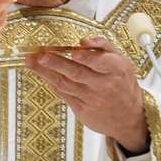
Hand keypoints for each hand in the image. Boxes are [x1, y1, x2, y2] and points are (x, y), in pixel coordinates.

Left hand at [25, 36, 148, 153]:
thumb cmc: (123, 84)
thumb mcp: (123, 62)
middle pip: (77, 73)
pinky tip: (41, 73)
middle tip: (41, 55)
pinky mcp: (82, 111)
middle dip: (57, 63)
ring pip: (65, 84)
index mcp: (116, 70)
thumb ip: (104, 47)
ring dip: (46, 72)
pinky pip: (64, 94)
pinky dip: (51, 83)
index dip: (86, 57)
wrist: (129, 119)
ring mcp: (91, 99)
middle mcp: (103, 85)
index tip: (73, 50)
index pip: (99, 62)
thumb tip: (84, 41)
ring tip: (31, 61)